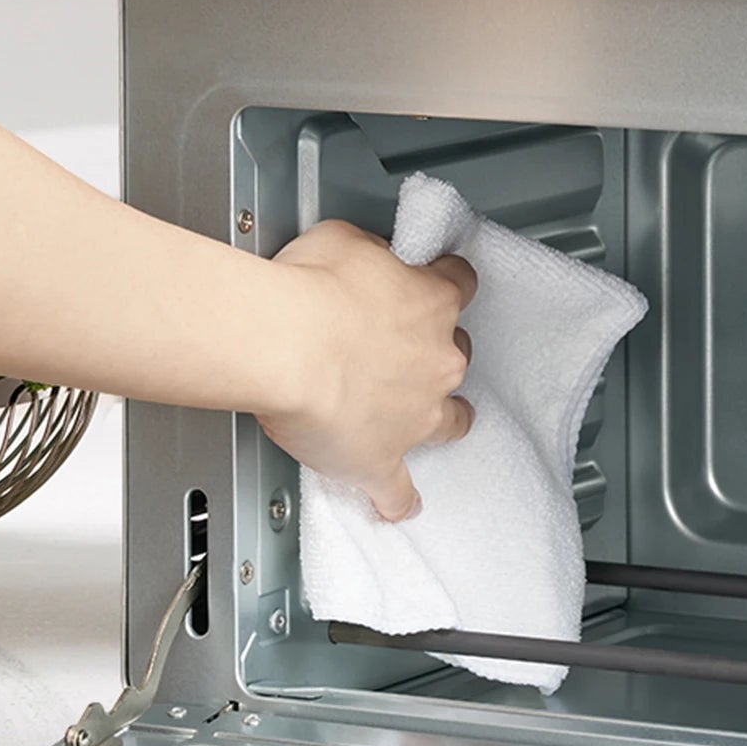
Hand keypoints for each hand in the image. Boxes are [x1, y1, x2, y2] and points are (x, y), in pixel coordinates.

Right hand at [261, 220, 475, 521]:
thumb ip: (370, 253)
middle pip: (455, 355)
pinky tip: (397, 505)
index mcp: (432, 302)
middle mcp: (437, 360)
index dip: (445, 284)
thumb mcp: (344, 240)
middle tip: (397, 349)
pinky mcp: (380, 460)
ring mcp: (415, 415)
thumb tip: (367, 258)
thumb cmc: (309, 288)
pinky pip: (397, 491)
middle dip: (432, 352)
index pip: (460, 285)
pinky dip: (396, 499)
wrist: (285, 345)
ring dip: (438, 419)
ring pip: (448, 421)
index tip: (436, 284)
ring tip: (419, 422)